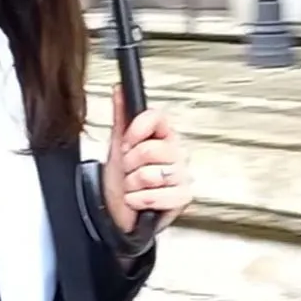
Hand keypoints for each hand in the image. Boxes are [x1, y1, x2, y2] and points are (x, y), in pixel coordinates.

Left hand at [103, 84, 192, 234]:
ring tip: (133, 187)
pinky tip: (139, 200)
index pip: (156, 118)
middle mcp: (177, 153)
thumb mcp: (117, 146)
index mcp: (164, 135)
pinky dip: (140, 200)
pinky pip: (157, 196)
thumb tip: (119, 89)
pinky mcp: (183, 197)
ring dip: (132, 185)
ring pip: (150, 174)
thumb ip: (121, 116)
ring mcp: (182, 175)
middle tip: (127, 171)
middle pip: (149, 150)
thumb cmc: (121, 179)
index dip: (135, 131)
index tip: (125, 144)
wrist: (118, 211)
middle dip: (129, 164)